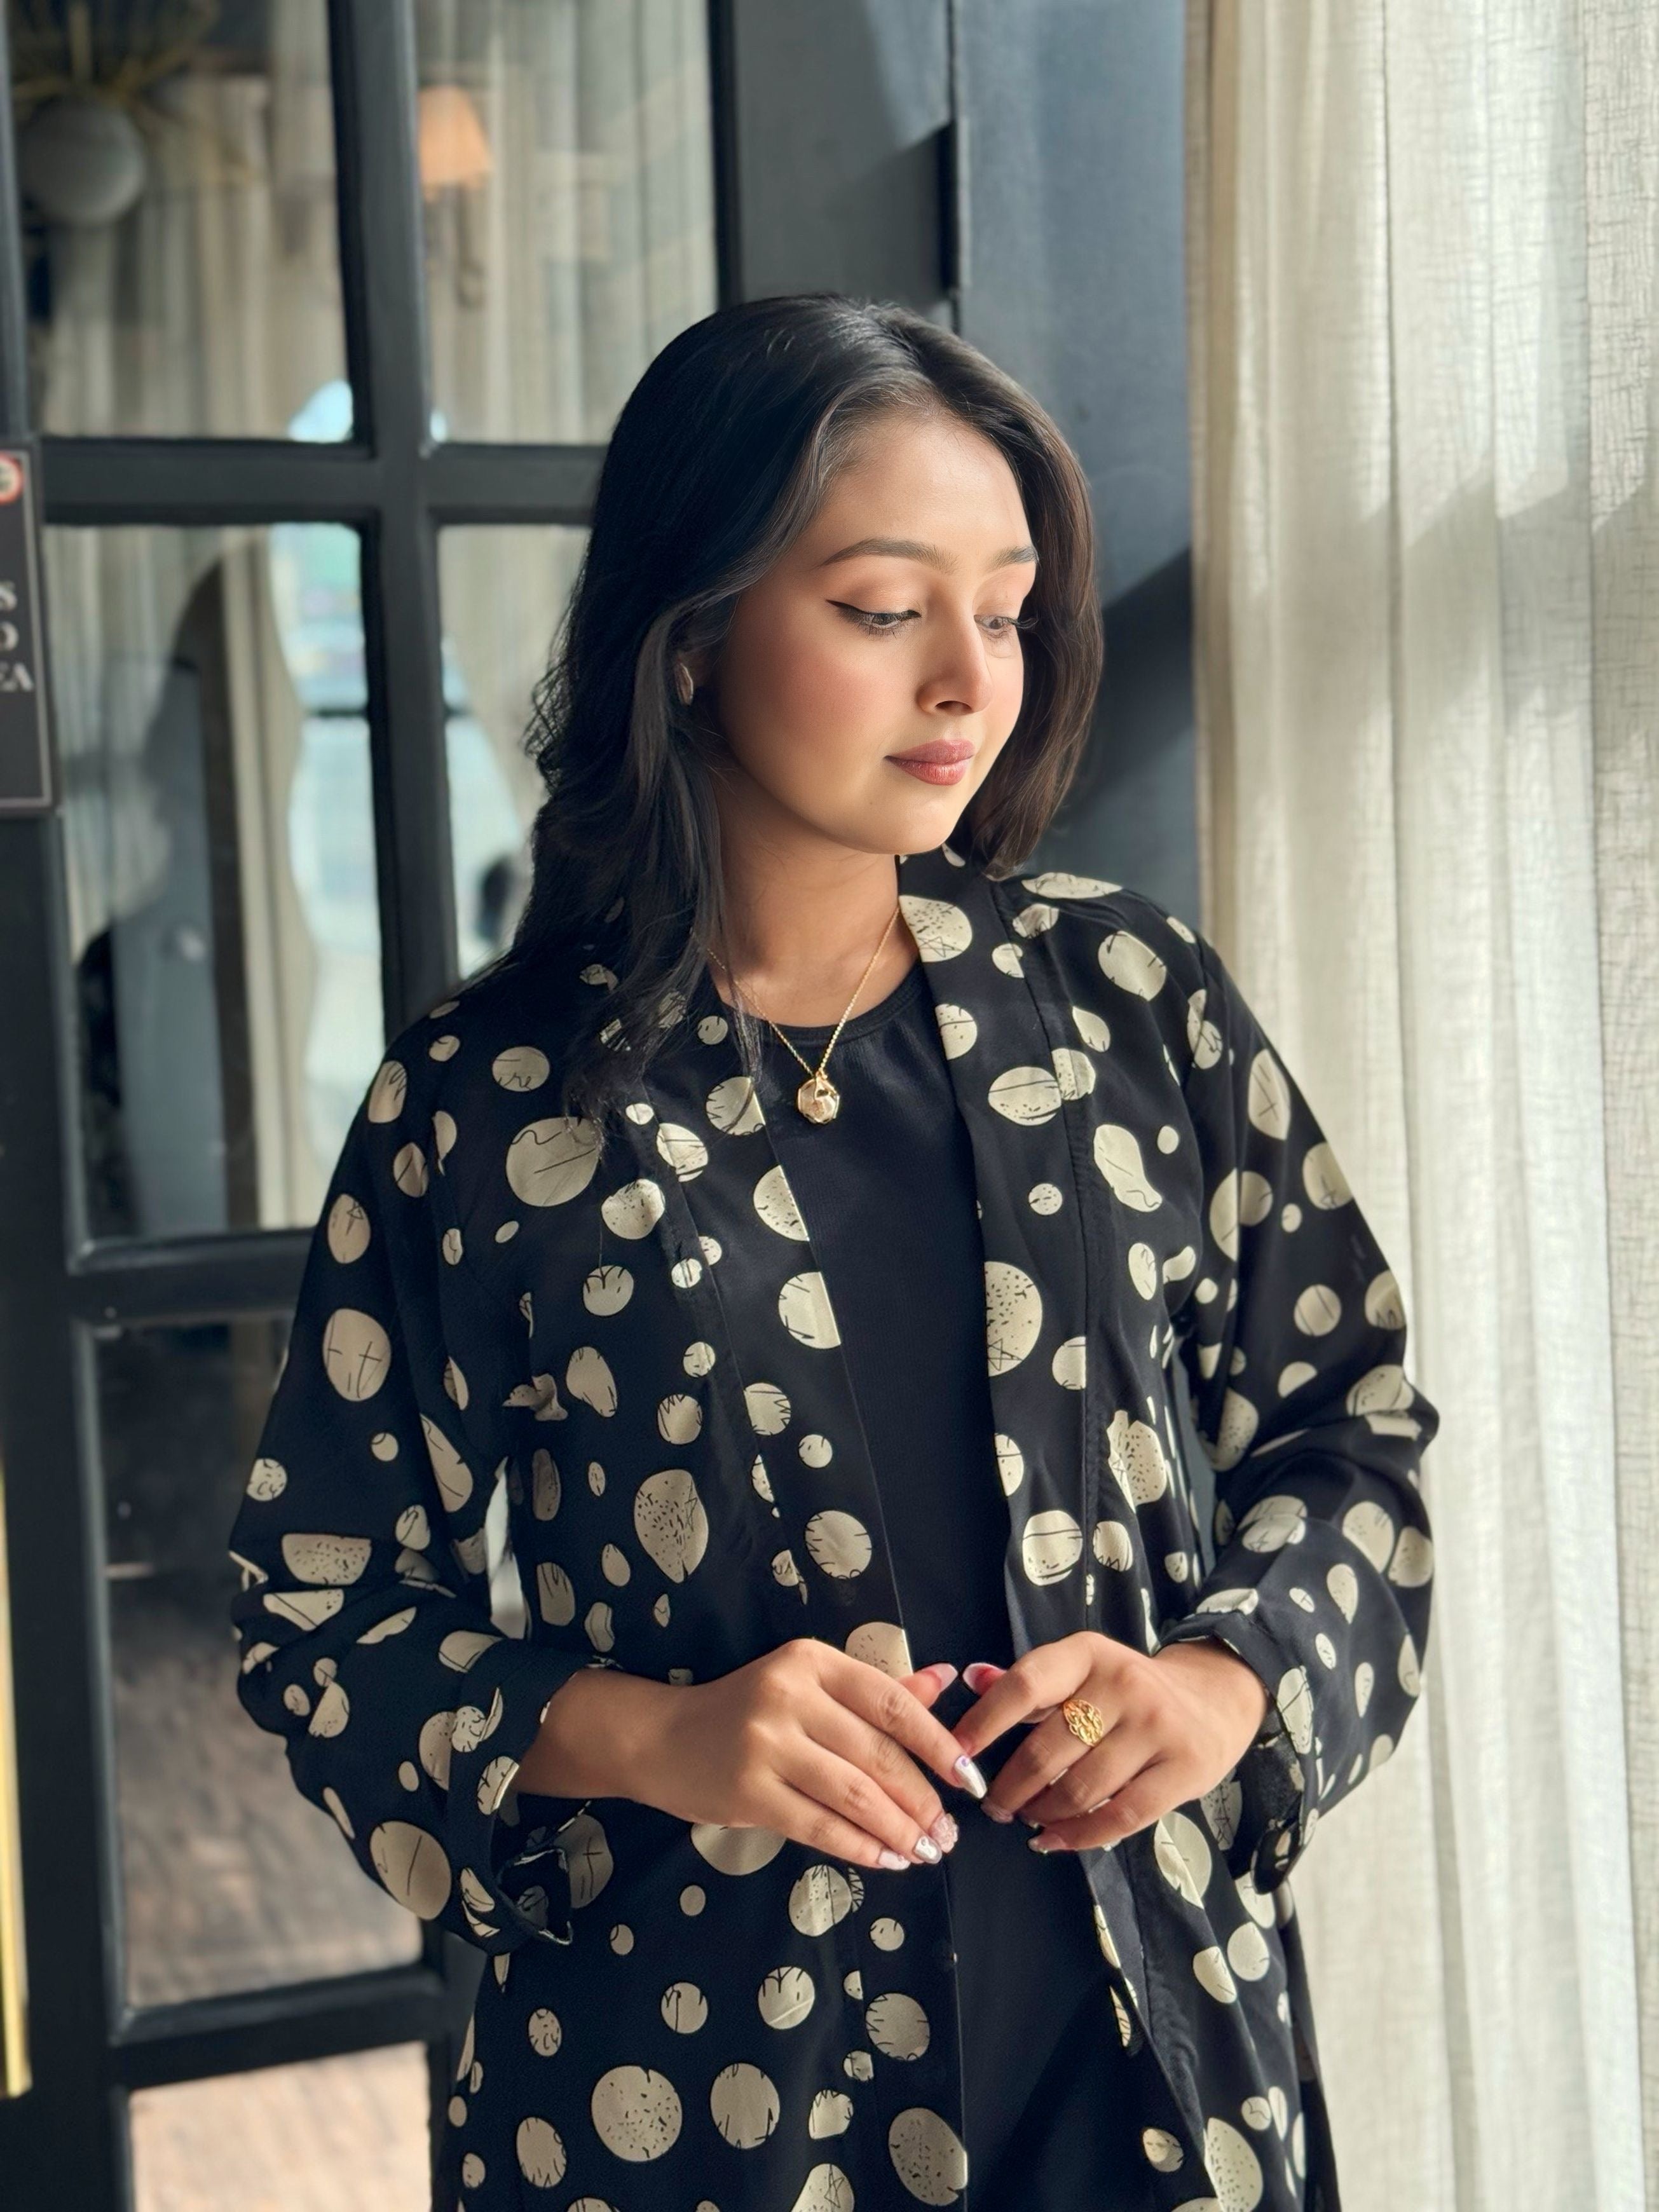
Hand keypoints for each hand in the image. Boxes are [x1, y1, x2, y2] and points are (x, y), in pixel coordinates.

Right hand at [526, 1644, 985, 1873]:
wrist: (659, 1737)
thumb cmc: (744, 1710)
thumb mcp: (809, 1685)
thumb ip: (876, 1688)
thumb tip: (944, 1679)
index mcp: (811, 1661)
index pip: (891, 1702)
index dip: (937, 1743)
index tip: (969, 1778)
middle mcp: (790, 1696)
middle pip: (877, 1754)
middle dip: (923, 1799)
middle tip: (949, 1833)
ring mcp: (767, 1745)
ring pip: (854, 1795)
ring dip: (899, 1829)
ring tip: (926, 1851)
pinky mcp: (748, 1791)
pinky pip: (820, 1827)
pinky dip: (860, 1847)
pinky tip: (886, 1860)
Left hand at [951, 1632, 1270, 1852]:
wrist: (1215, 1698)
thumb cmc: (1129, 1690)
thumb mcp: (1081, 1670)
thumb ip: (1028, 1681)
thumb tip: (971, 1676)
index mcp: (1087, 1653)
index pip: (1025, 1685)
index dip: (985, 1722)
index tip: (957, 1755)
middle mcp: (1122, 1684)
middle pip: (1047, 1749)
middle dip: (1010, 1786)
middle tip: (994, 1804)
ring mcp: (1156, 1726)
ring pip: (1080, 1788)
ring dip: (1041, 1812)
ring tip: (1026, 1818)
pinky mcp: (1184, 1769)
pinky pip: (1120, 1815)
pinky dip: (1079, 1836)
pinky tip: (1054, 1839)